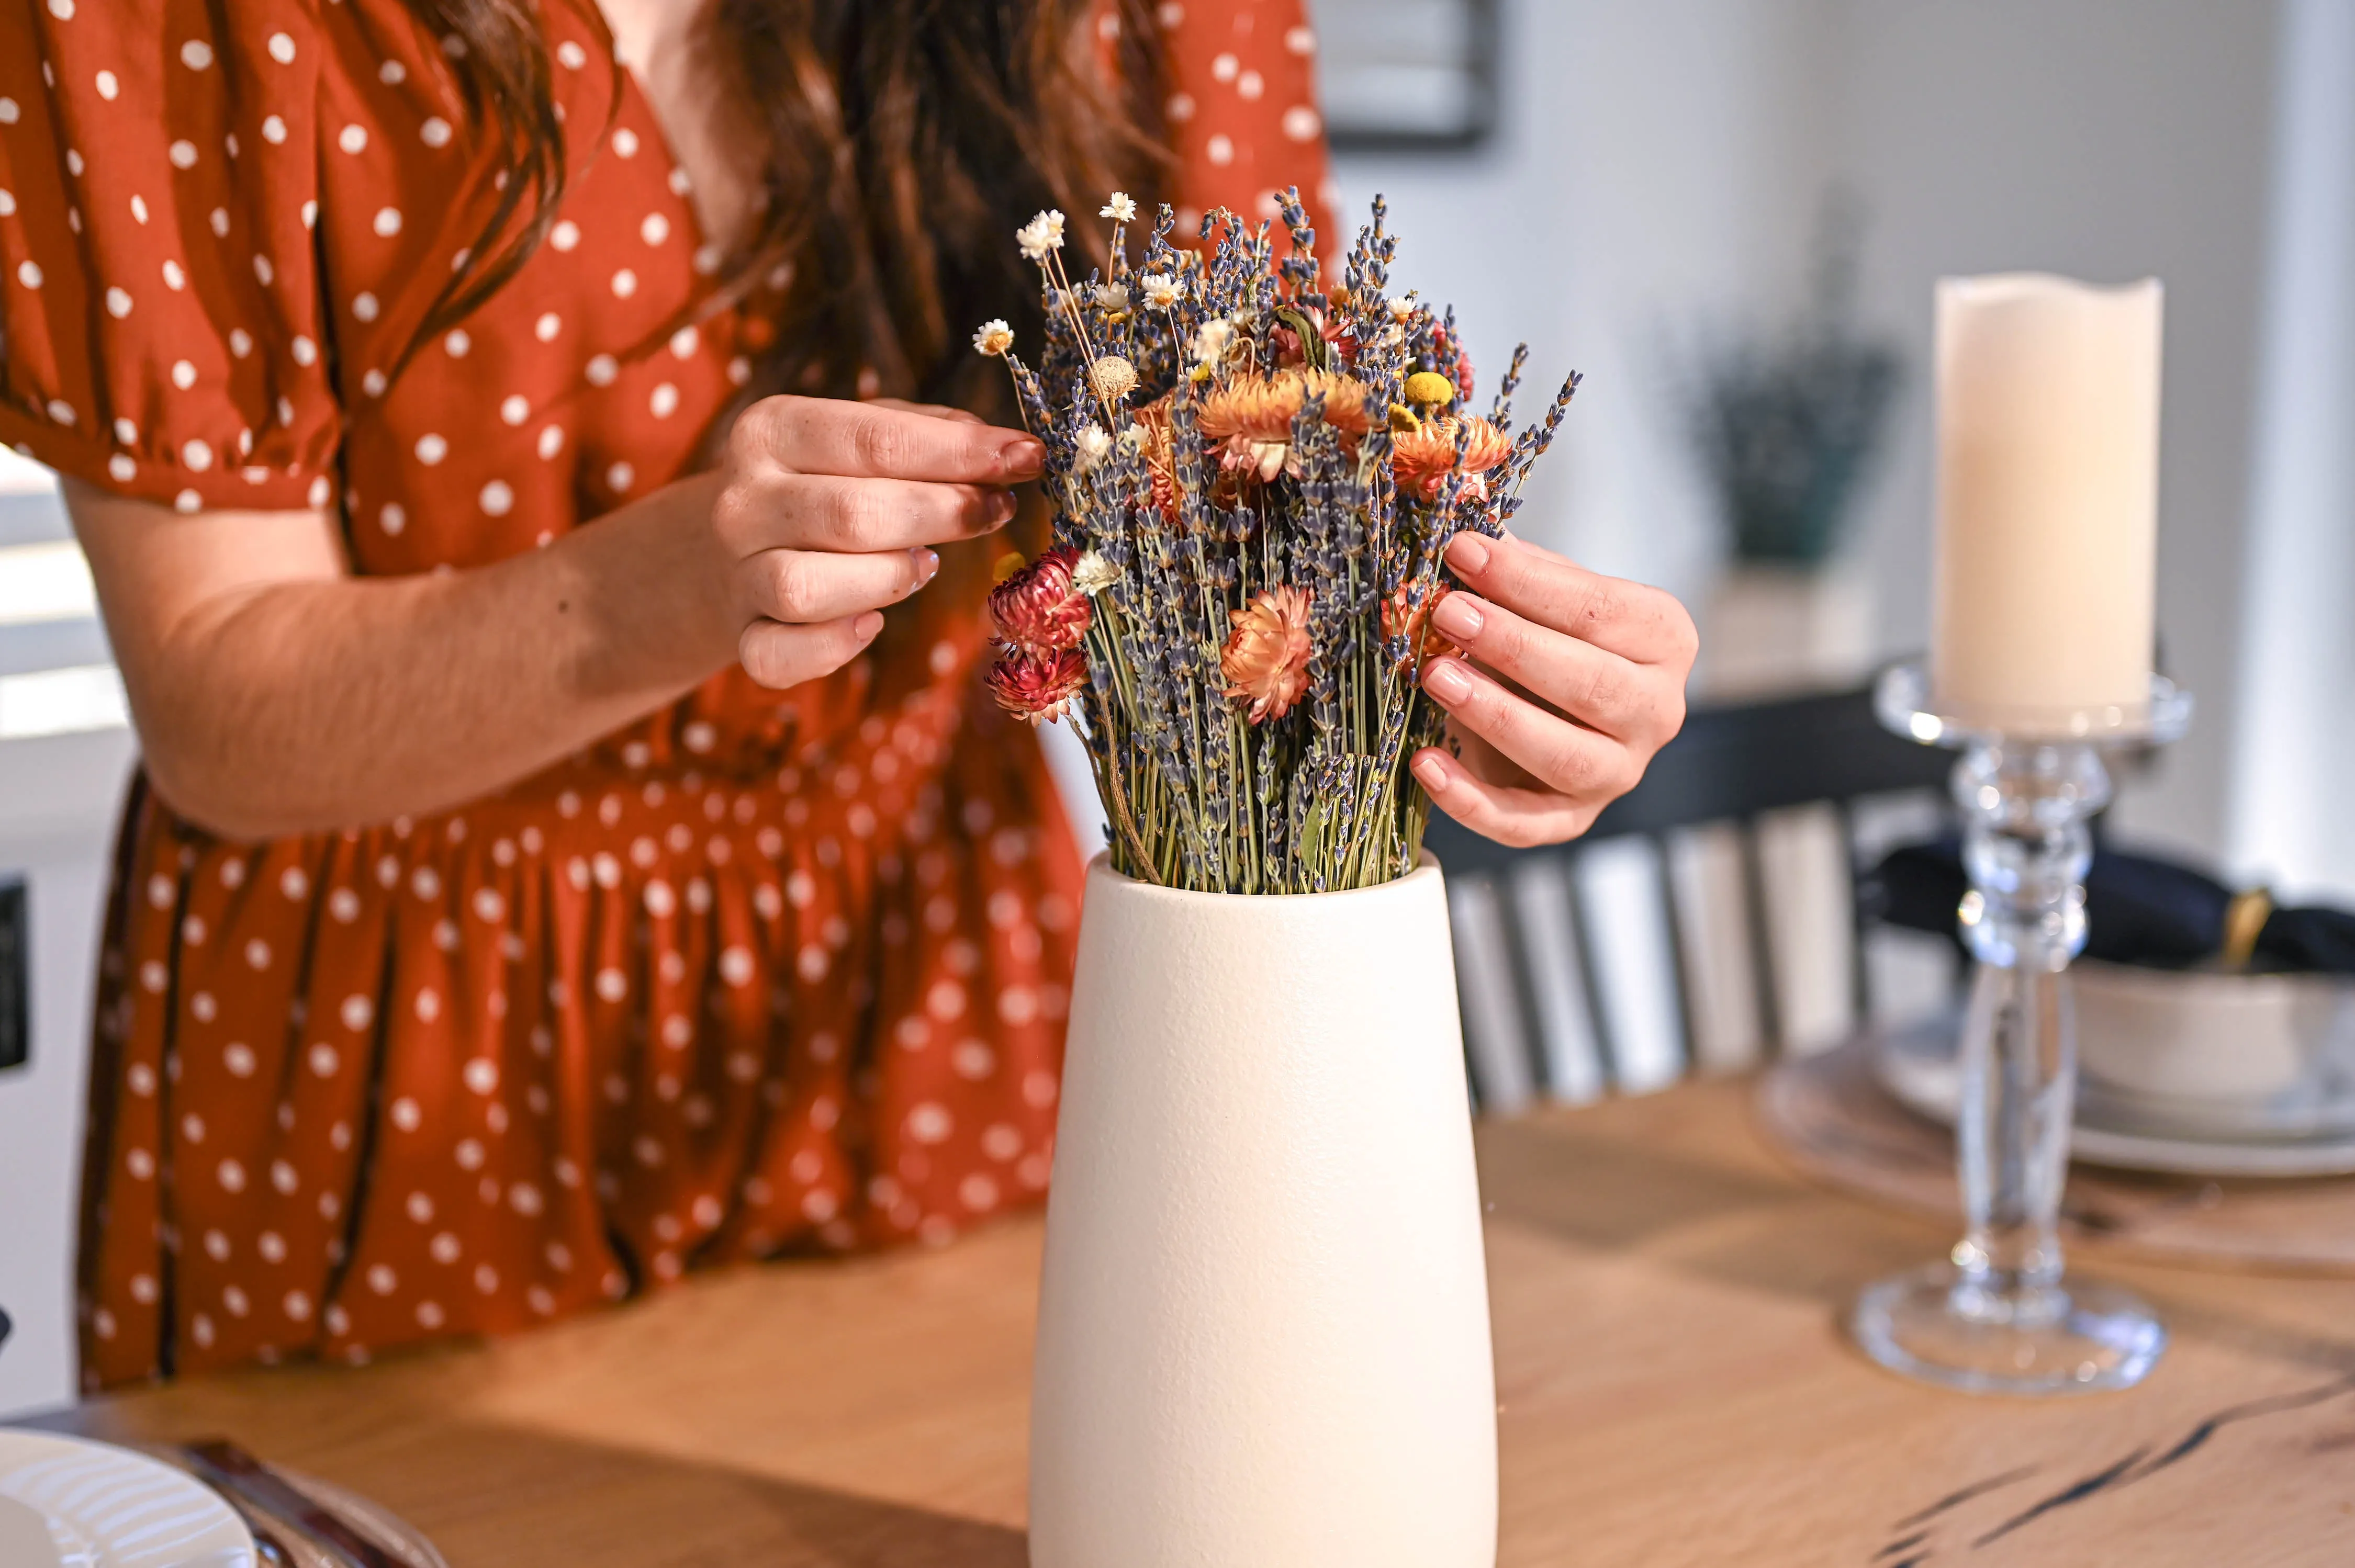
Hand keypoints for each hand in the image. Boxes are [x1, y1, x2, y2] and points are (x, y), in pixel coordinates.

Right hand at [711, 395, 1042, 688]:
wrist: (721, 548)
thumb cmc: (817, 484)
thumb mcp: (857, 438)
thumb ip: (924, 432)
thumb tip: (1000, 445)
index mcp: (773, 431)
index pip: (876, 439)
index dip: (961, 451)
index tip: (1026, 457)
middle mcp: (744, 500)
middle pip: (853, 514)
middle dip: (944, 513)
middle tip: (996, 510)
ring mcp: (738, 573)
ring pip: (809, 587)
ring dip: (888, 579)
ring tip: (927, 564)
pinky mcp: (743, 635)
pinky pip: (778, 655)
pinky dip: (831, 647)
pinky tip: (870, 625)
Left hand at [1410, 532, 1696, 845]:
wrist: (1553, 704)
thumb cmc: (1549, 635)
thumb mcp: (1540, 593)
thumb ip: (1514, 568)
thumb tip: (1461, 522)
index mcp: (1662, 638)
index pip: (1599, 610)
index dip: (1527, 583)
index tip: (1463, 552)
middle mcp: (1657, 710)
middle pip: (1593, 685)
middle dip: (1514, 647)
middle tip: (1448, 614)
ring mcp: (1620, 772)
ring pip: (1567, 757)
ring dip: (1497, 717)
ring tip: (1435, 677)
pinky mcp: (1573, 820)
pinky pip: (1526, 823)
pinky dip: (1472, 801)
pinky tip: (1425, 764)